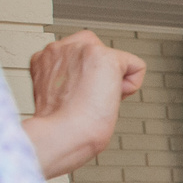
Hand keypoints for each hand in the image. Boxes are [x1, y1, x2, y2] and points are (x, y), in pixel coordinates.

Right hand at [24, 30, 146, 177]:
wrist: (64, 133)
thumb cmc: (62, 125)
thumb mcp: (58, 94)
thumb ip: (71, 79)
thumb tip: (94, 81)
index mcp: (45, 59)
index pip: (80, 56)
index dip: (86, 80)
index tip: (75, 98)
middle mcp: (58, 49)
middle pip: (99, 54)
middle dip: (100, 77)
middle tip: (87, 99)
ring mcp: (79, 49)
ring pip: (117, 59)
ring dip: (113, 83)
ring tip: (95, 99)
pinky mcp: (102, 55)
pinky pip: (137, 66)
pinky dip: (132, 86)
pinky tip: (111, 97)